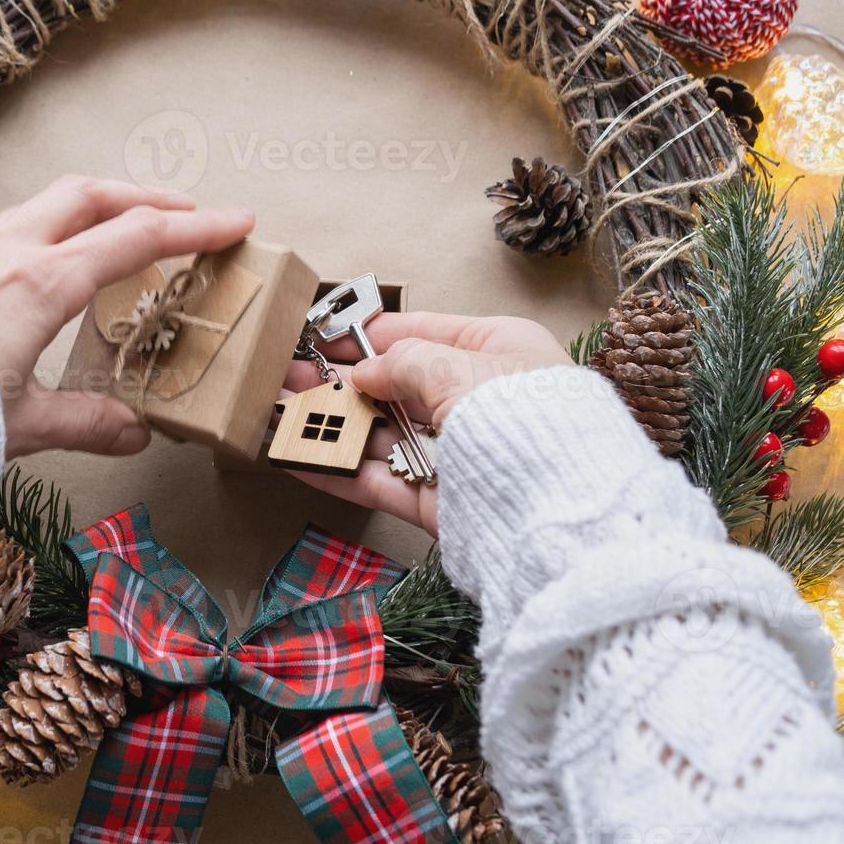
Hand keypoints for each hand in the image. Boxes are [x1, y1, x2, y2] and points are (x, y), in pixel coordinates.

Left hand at [0, 177, 254, 459]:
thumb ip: (86, 422)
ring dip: (74, 204)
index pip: (136, 241)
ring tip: (103, 214)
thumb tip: (133, 433)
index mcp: (42, 285)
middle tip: (181, 211)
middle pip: (86, 200)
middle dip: (141, 198)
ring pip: (25, 205)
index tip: (235, 221)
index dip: (194, 229)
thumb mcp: (27, 428)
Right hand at [283, 312, 569, 534]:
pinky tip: (297, 459)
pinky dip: (337, 471)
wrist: (560, 512)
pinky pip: (379, 481)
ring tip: (282, 416)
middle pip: (396, 387)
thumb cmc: (524, 421)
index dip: (369, 334)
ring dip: (331, 426)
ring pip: (382, 436)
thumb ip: (403, 362)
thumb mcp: (458, 369)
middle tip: (288, 377)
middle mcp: (479, 401)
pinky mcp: (440, 504)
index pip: (425, 332)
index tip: (322, 336)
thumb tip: (365, 373)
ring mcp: (458, 455)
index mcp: (499, 352)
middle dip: (340, 383)